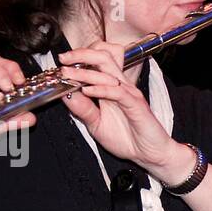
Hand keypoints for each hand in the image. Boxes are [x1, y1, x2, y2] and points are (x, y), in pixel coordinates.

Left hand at [56, 42, 178, 177]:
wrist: (150, 155)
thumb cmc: (128, 139)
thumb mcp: (96, 125)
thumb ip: (82, 109)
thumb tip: (66, 94)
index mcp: (112, 89)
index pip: (97, 63)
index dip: (79, 59)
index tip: (61, 62)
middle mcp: (121, 87)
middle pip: (103, 58)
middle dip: (81, 55)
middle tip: (63, 59)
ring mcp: (129, 94)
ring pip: (107, 73)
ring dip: (85, 72)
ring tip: (67, 74)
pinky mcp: (136, 105)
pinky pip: (117, 92)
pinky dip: (100, 89)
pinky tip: (86, 91)